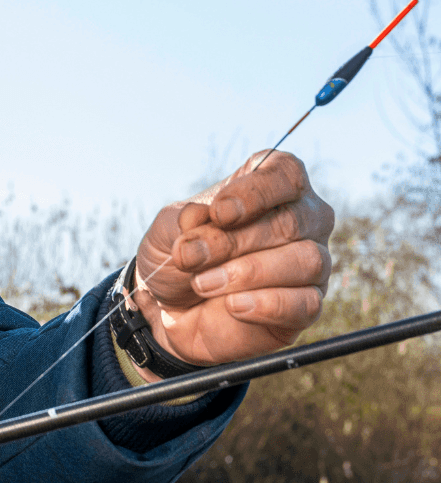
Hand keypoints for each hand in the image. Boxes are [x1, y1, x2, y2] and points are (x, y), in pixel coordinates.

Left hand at [131, 151, 333, 376]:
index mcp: (272, 185)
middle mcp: (303, 219)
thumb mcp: (169, 229)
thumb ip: (184, 220)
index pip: (285, 173)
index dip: (256, 192)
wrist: (173, 308)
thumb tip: (199, 218)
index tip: (220, 212)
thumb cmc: (182, 255)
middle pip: (290, 221)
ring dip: (247, 273)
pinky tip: (233, 305)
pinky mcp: (309, 303)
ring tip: (202, 284)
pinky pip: (307, 302)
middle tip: (190, 258)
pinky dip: (266, 304)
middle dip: (234, 242)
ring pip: (305, 261)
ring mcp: (312, 262)